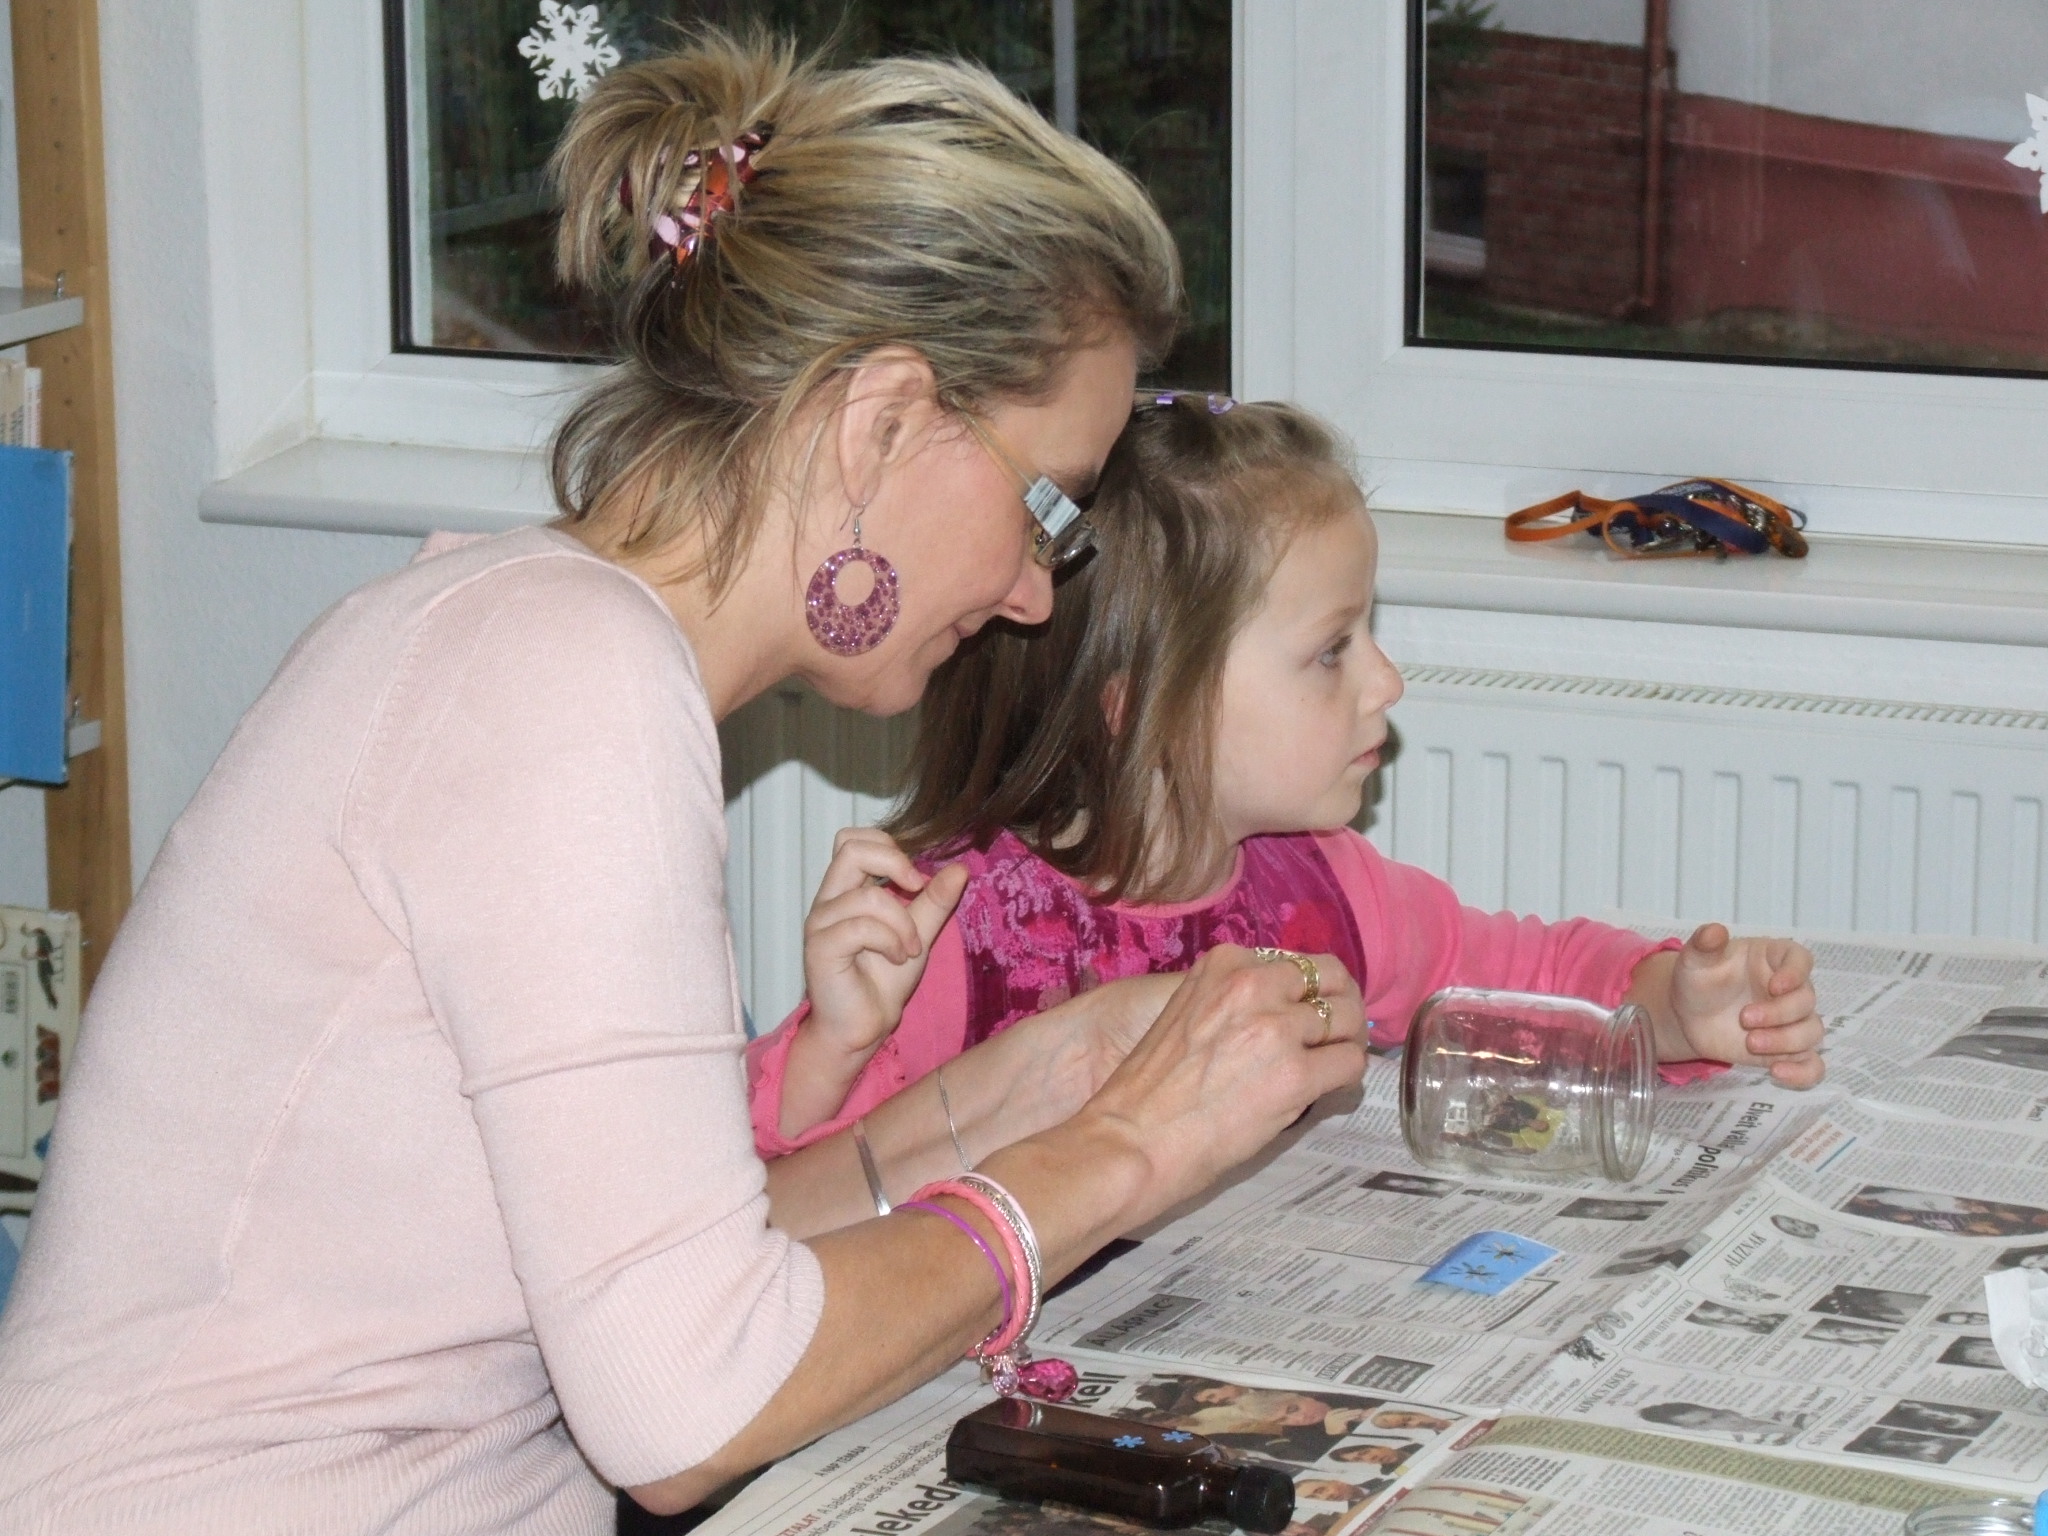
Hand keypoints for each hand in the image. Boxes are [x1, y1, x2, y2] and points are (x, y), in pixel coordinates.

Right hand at [801, 828, 967, 1060]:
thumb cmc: (884, 980)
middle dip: (894, 862)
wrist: (867, 1025)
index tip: (916, 878)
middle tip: (917, 889)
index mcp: (846, 890)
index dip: (888, 847)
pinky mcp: (820, 948)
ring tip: (910, 949)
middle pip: (850, 848)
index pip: (852, 839)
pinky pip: (861, 927)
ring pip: (867, 896)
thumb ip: (934, 901)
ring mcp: (821, 923)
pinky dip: (890, 941)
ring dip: (902, 922)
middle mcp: (828, 900)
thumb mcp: (919, 932)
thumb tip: (960, 868)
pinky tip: (898, 958)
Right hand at [1078, 945, 1367, 1218]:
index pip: (1297, 963)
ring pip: (1348, 1019)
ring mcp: (1277, 1027)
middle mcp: (1254, 983)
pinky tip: (1327, 1091)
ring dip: (1344, 1043)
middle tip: (1336, 1037)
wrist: (1131, 1139)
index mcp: (1225, 963)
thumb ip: (1234, 1001)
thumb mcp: (1188, 1013)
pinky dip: (1346, 1077)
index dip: (1309, 992)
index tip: (1308, 1015)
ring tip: (1330, 1067)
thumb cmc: (1149, 1089)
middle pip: (1331, 980)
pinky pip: (1350, 1063)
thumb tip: (1286, 1012)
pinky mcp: (1295, 1074)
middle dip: (1340, 1007)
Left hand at [1643, 924, 1824, 1086]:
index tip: (1775, 986)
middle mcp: (1790, 990)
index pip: (1801, 960)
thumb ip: (1704, 944)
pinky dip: (1803, 1073)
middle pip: (1806, 1001)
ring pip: (1811, 1032)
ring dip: (1785, 1041)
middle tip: (1744, 1019)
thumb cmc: (1700, 979)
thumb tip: (1714, 931)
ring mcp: (1791, 1022)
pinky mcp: (1786, 1051)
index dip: (1795, 973)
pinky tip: (1777, 1074)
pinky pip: (1812, 1065)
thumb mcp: (1696, 959)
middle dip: (1779, 1013)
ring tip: (1750, 1043)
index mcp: (1774, 959)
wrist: (1689, 1013)